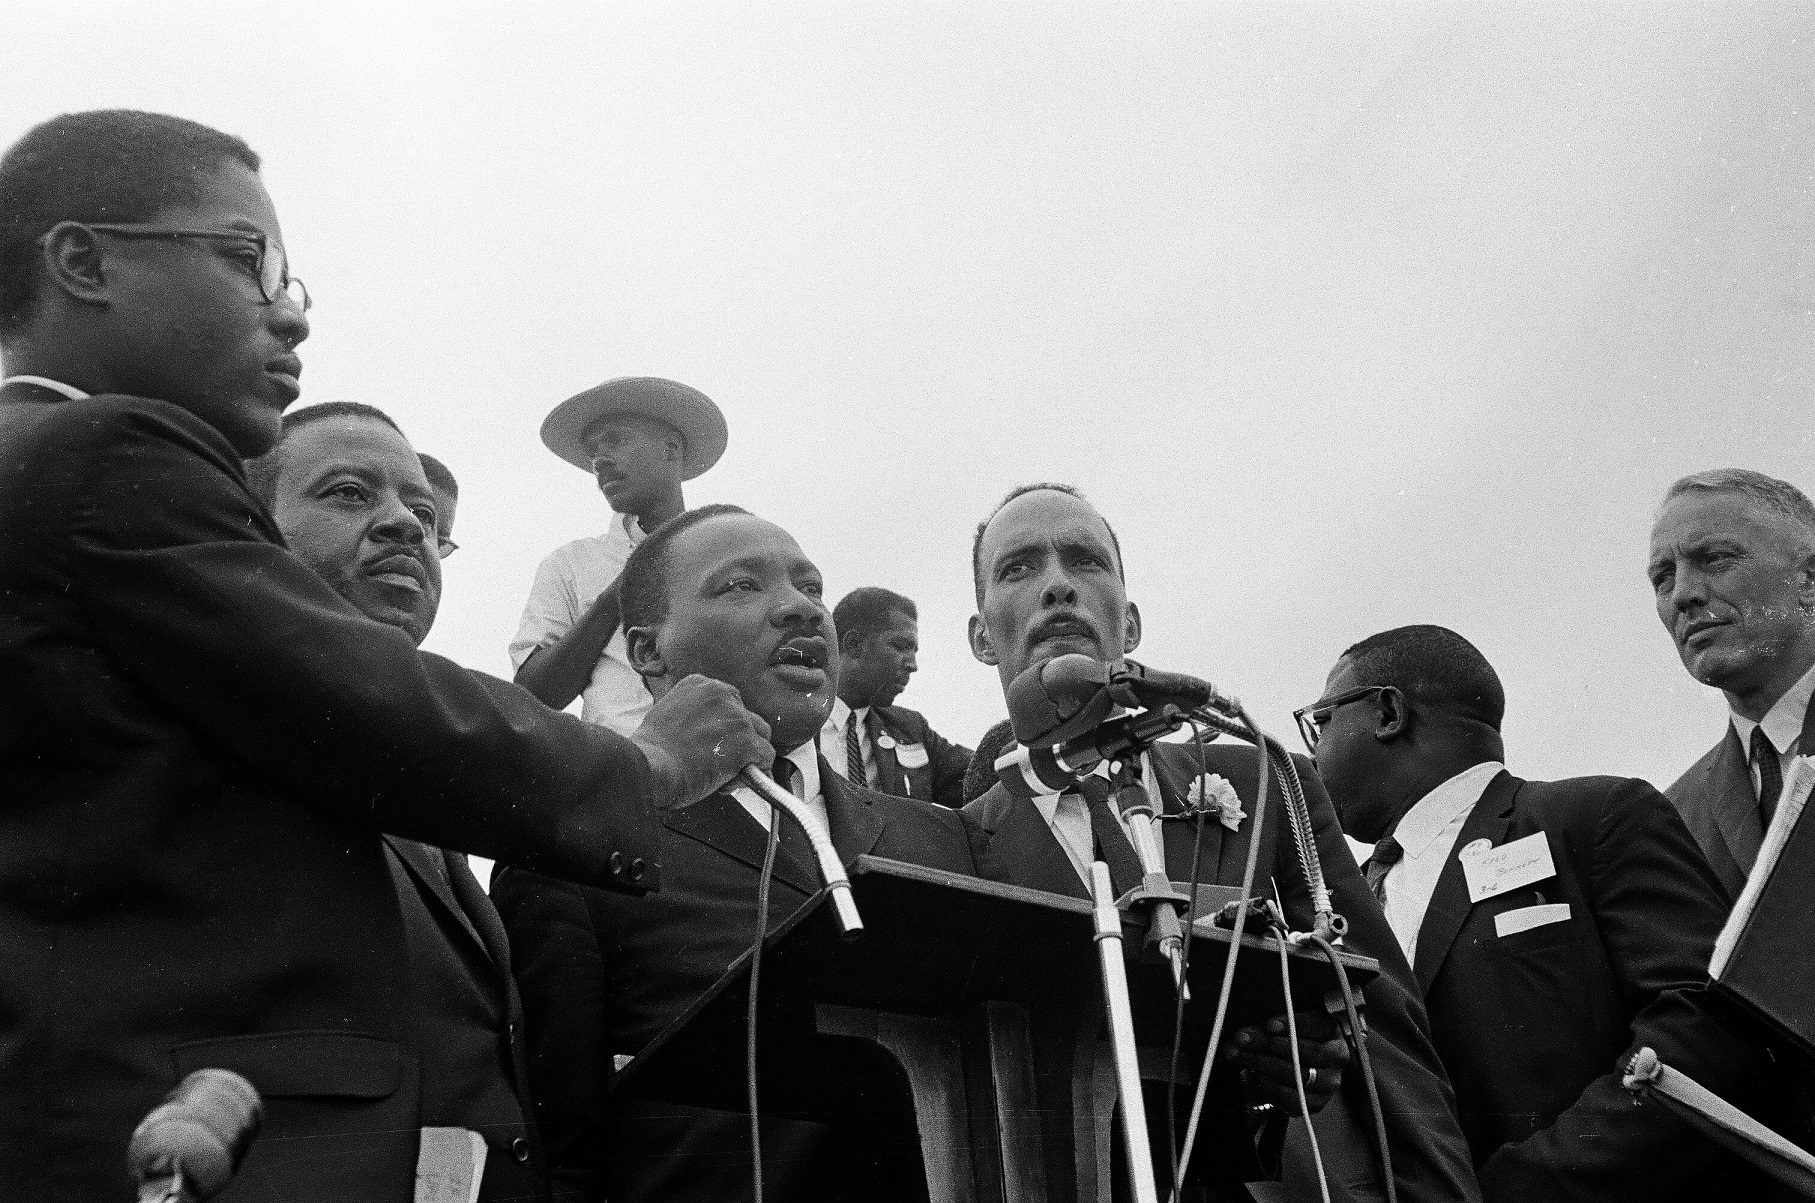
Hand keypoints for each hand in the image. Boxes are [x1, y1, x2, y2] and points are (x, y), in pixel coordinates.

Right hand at [632, 675, 771, 808]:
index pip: (728, 703)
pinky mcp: (747, 742)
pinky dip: (756, 771)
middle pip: (747, 718)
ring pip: (761, 736)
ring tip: (723, 772)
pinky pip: (766, 757)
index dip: (722, 728)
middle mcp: (722, 694)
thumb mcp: (669, 715)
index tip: (707, 743)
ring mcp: (737, 718)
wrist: (650, 767)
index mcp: (701, 684)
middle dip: (737, 740)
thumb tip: (712, 734)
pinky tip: (730, 779)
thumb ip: (695, 716)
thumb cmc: (651, 752)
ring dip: (747, 755)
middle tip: (716, 761)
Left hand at [1224, 1011, 1348, 1114]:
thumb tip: (1241, 1038)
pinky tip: (1258, 1076)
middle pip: (1311, 1052)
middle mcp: (1337, 1057)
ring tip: (1244, 1057)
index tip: (1268, 1025)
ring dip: (1267, 1066)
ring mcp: (1329, 1083)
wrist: (1290, 1069)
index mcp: (1332, 1031)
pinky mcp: (1317, 1103)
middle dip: (1275, 1046)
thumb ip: (1260, 1031)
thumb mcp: (1277, 1029)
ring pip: (1301, 1076)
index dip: (1293, 1024)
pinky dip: (1272, 1087)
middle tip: (1247, 1042)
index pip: (1317, 1025)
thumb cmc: (1286, 1041)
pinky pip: (1295, 1099)